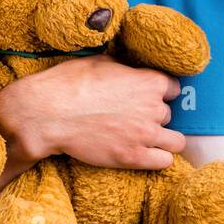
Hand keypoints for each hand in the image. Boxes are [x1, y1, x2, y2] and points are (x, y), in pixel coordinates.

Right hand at [0, 54, 184, 169]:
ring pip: (176, 141)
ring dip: (163, 140)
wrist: (47, 114)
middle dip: (155, 116)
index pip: (174, 88)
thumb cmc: (70, 84)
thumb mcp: (102, 62)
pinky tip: (145, 154)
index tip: (149, 96)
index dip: (161, 92)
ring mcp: (146, 134)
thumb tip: (130, 68)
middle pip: (169, 114)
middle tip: (135, 118)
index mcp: (149, 82)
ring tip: (146, 139)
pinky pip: (165, 161)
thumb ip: (126, 68)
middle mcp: (154, 108)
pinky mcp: (134, 157)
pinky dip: (158, 158)